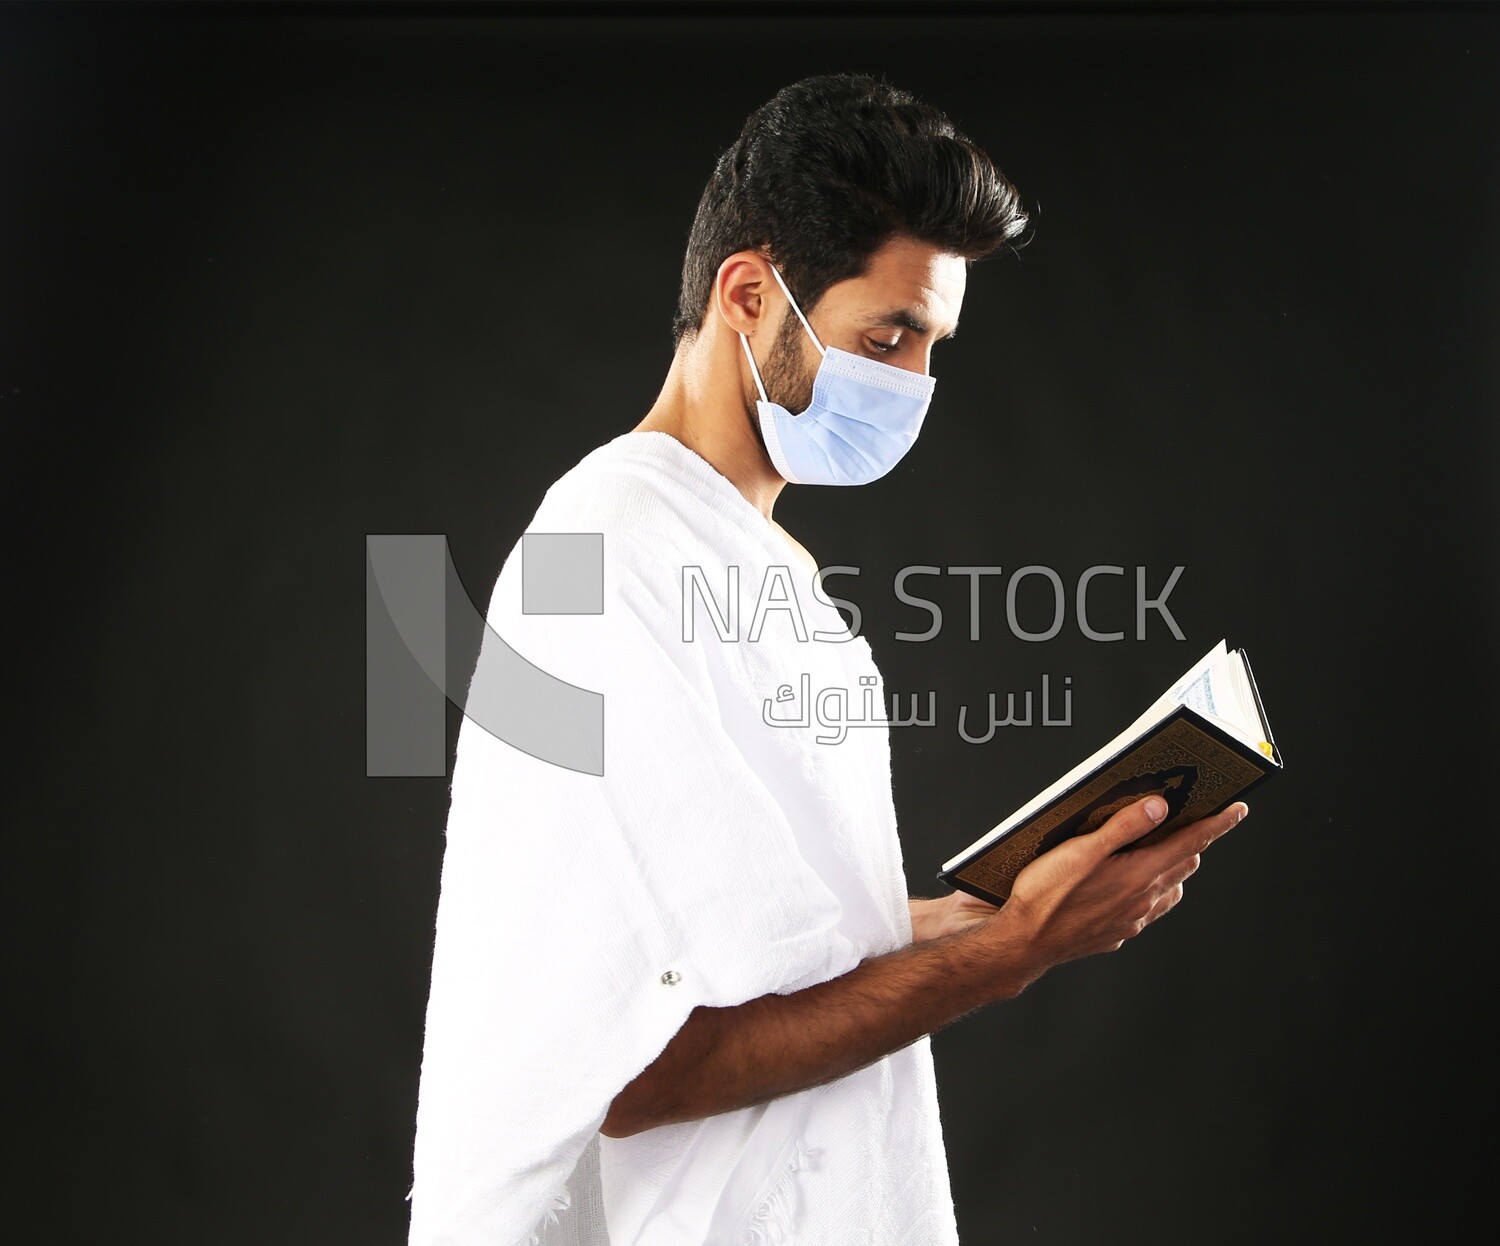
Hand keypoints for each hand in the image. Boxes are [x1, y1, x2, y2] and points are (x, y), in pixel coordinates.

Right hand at [972, 796, 1247, 990]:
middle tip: (1191, 821)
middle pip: (1184, 865)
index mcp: (1139, 874)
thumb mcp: (1081, 850)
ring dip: (1172, 868)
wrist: (1024, 942)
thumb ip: (1123, 826)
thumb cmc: (1046, 895)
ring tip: (1157, 850)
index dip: (1218, 824)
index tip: (1238, 809)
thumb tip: (1160, 806)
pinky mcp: (1116, 933)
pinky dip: (1148, 893)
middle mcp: (1144, 900)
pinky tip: (1126, 886)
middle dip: (1193, 842)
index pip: (1191, 844)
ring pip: (1168, 890)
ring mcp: (1132, 920)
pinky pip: (1145, 911)